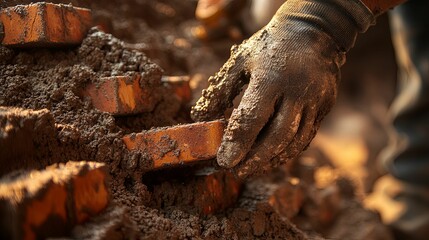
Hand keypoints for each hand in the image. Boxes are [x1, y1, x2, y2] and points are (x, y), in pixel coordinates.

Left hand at [191, 0, 373, 177]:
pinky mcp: (325, 106)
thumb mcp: (240, 60)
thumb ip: (221, 89)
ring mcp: (315, 100)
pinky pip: (307, 136)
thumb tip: (202, 117)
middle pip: (277, 137)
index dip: (236, 143)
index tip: (223, 161)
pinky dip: (289, 151)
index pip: (252, 118)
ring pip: (295, 141)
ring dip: (272, 160)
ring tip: (252, 170)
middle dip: (255, 159)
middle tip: (236, 172)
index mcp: (271, 77)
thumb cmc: (269, 46)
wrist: (313, 32)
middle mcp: (297, 91)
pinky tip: (273, 158)